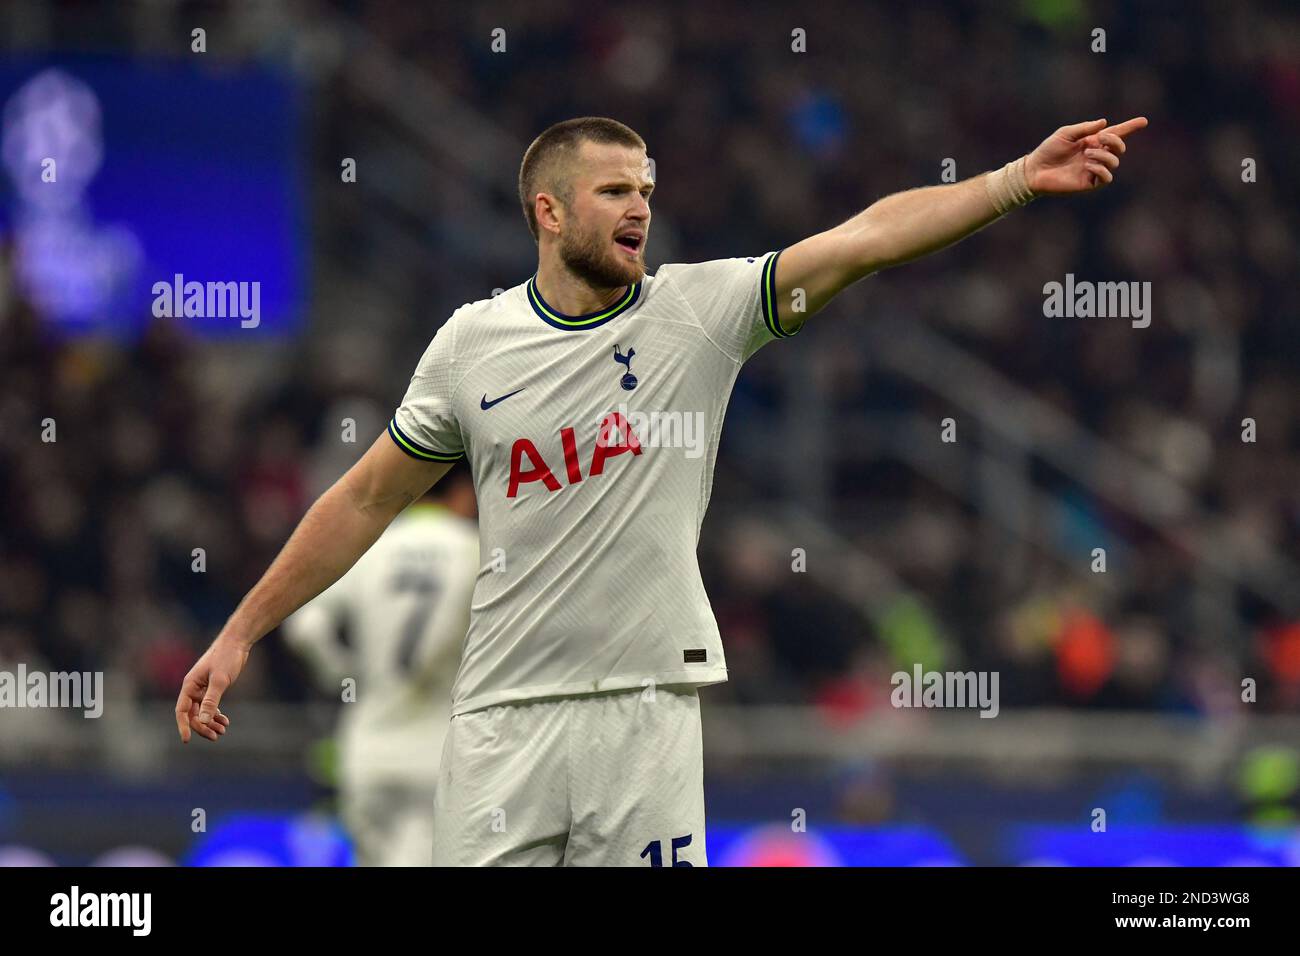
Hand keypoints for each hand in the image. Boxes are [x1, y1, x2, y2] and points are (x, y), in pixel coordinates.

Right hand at [175, 633, 249, 742]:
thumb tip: (202, 721)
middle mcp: (194, 688)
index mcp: (190, 685)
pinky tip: (225, 721)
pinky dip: (216, 715)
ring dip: (210, 722)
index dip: (183, 726)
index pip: (181, 711)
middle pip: (193, 714)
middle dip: (202, 727)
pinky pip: (211, 706)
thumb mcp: (220, 680)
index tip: (186, 740)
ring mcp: (203, 688)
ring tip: (222, 731)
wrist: (237, 642)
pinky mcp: (213, 687)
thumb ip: (211, 701)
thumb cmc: (227, 657)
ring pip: (202, 711)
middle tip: (216, 736)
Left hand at [1024, 116, 1147, 194]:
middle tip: (1100, 138)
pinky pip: (1106, 177)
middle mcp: (1096, 155)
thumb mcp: (1066, 134)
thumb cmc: (1048, 150)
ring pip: (1115, 162)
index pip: (1116, 134)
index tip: (1144, 121)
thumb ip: (1085, 128)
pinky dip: (1101, 169)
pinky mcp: (1089, 183)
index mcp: (1092, 141)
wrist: (1035, 170)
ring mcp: (1093, 169)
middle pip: (1119, 148)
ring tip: (1087, 154)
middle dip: (1115, 141)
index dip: (1130, 127)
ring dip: (1104, 155)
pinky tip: (1088, 165)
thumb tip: (1105, 123)